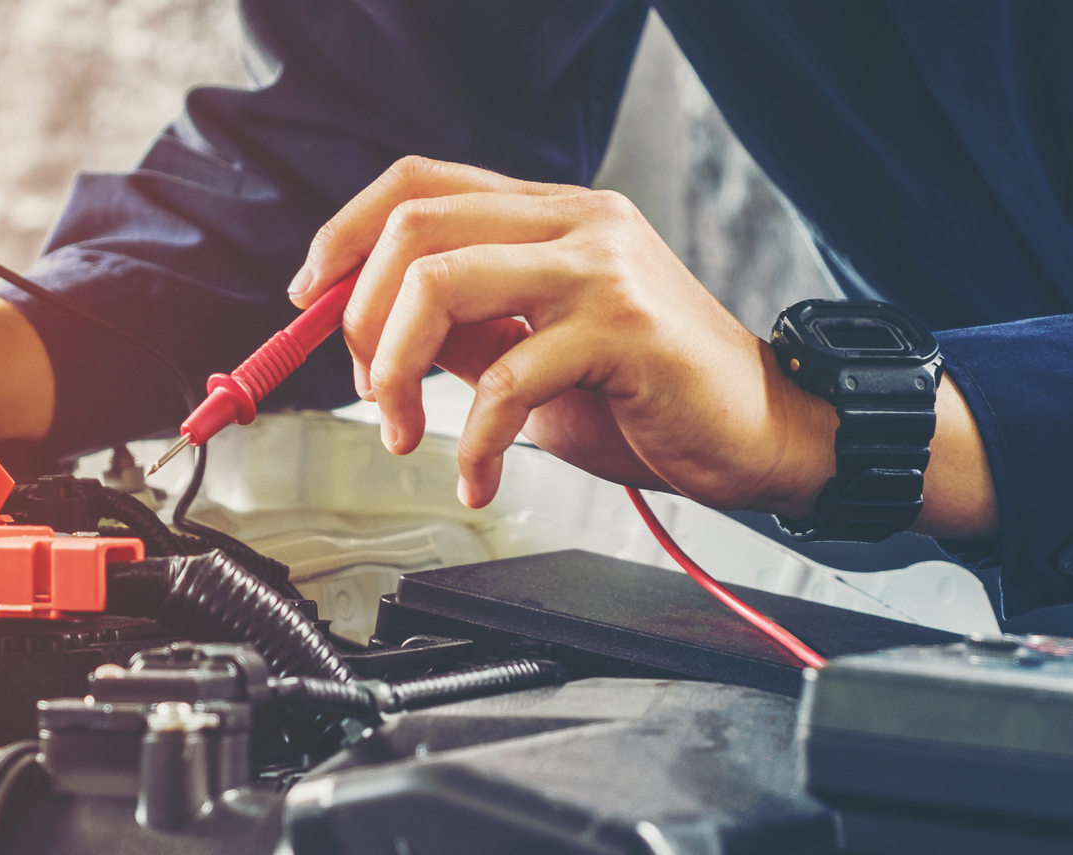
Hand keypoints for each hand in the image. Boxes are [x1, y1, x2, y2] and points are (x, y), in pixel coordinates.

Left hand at [291, 157, 997, 537]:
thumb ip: (468, 332)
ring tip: (404, 434)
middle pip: (415, 226)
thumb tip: (374, 336)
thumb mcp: (537, 355)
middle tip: (364, 389)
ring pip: (443, 283)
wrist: (764, 435)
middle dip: (359, 315)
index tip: (308, 297)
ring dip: (393, 370)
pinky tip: (476, 477)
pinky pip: (505, 376)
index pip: (419, 181)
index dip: (345, 231)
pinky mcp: (623, 328)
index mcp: (551, 214)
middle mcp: (576, 221)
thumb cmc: (652, 399)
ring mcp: (601, 267)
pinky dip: (470, 440)